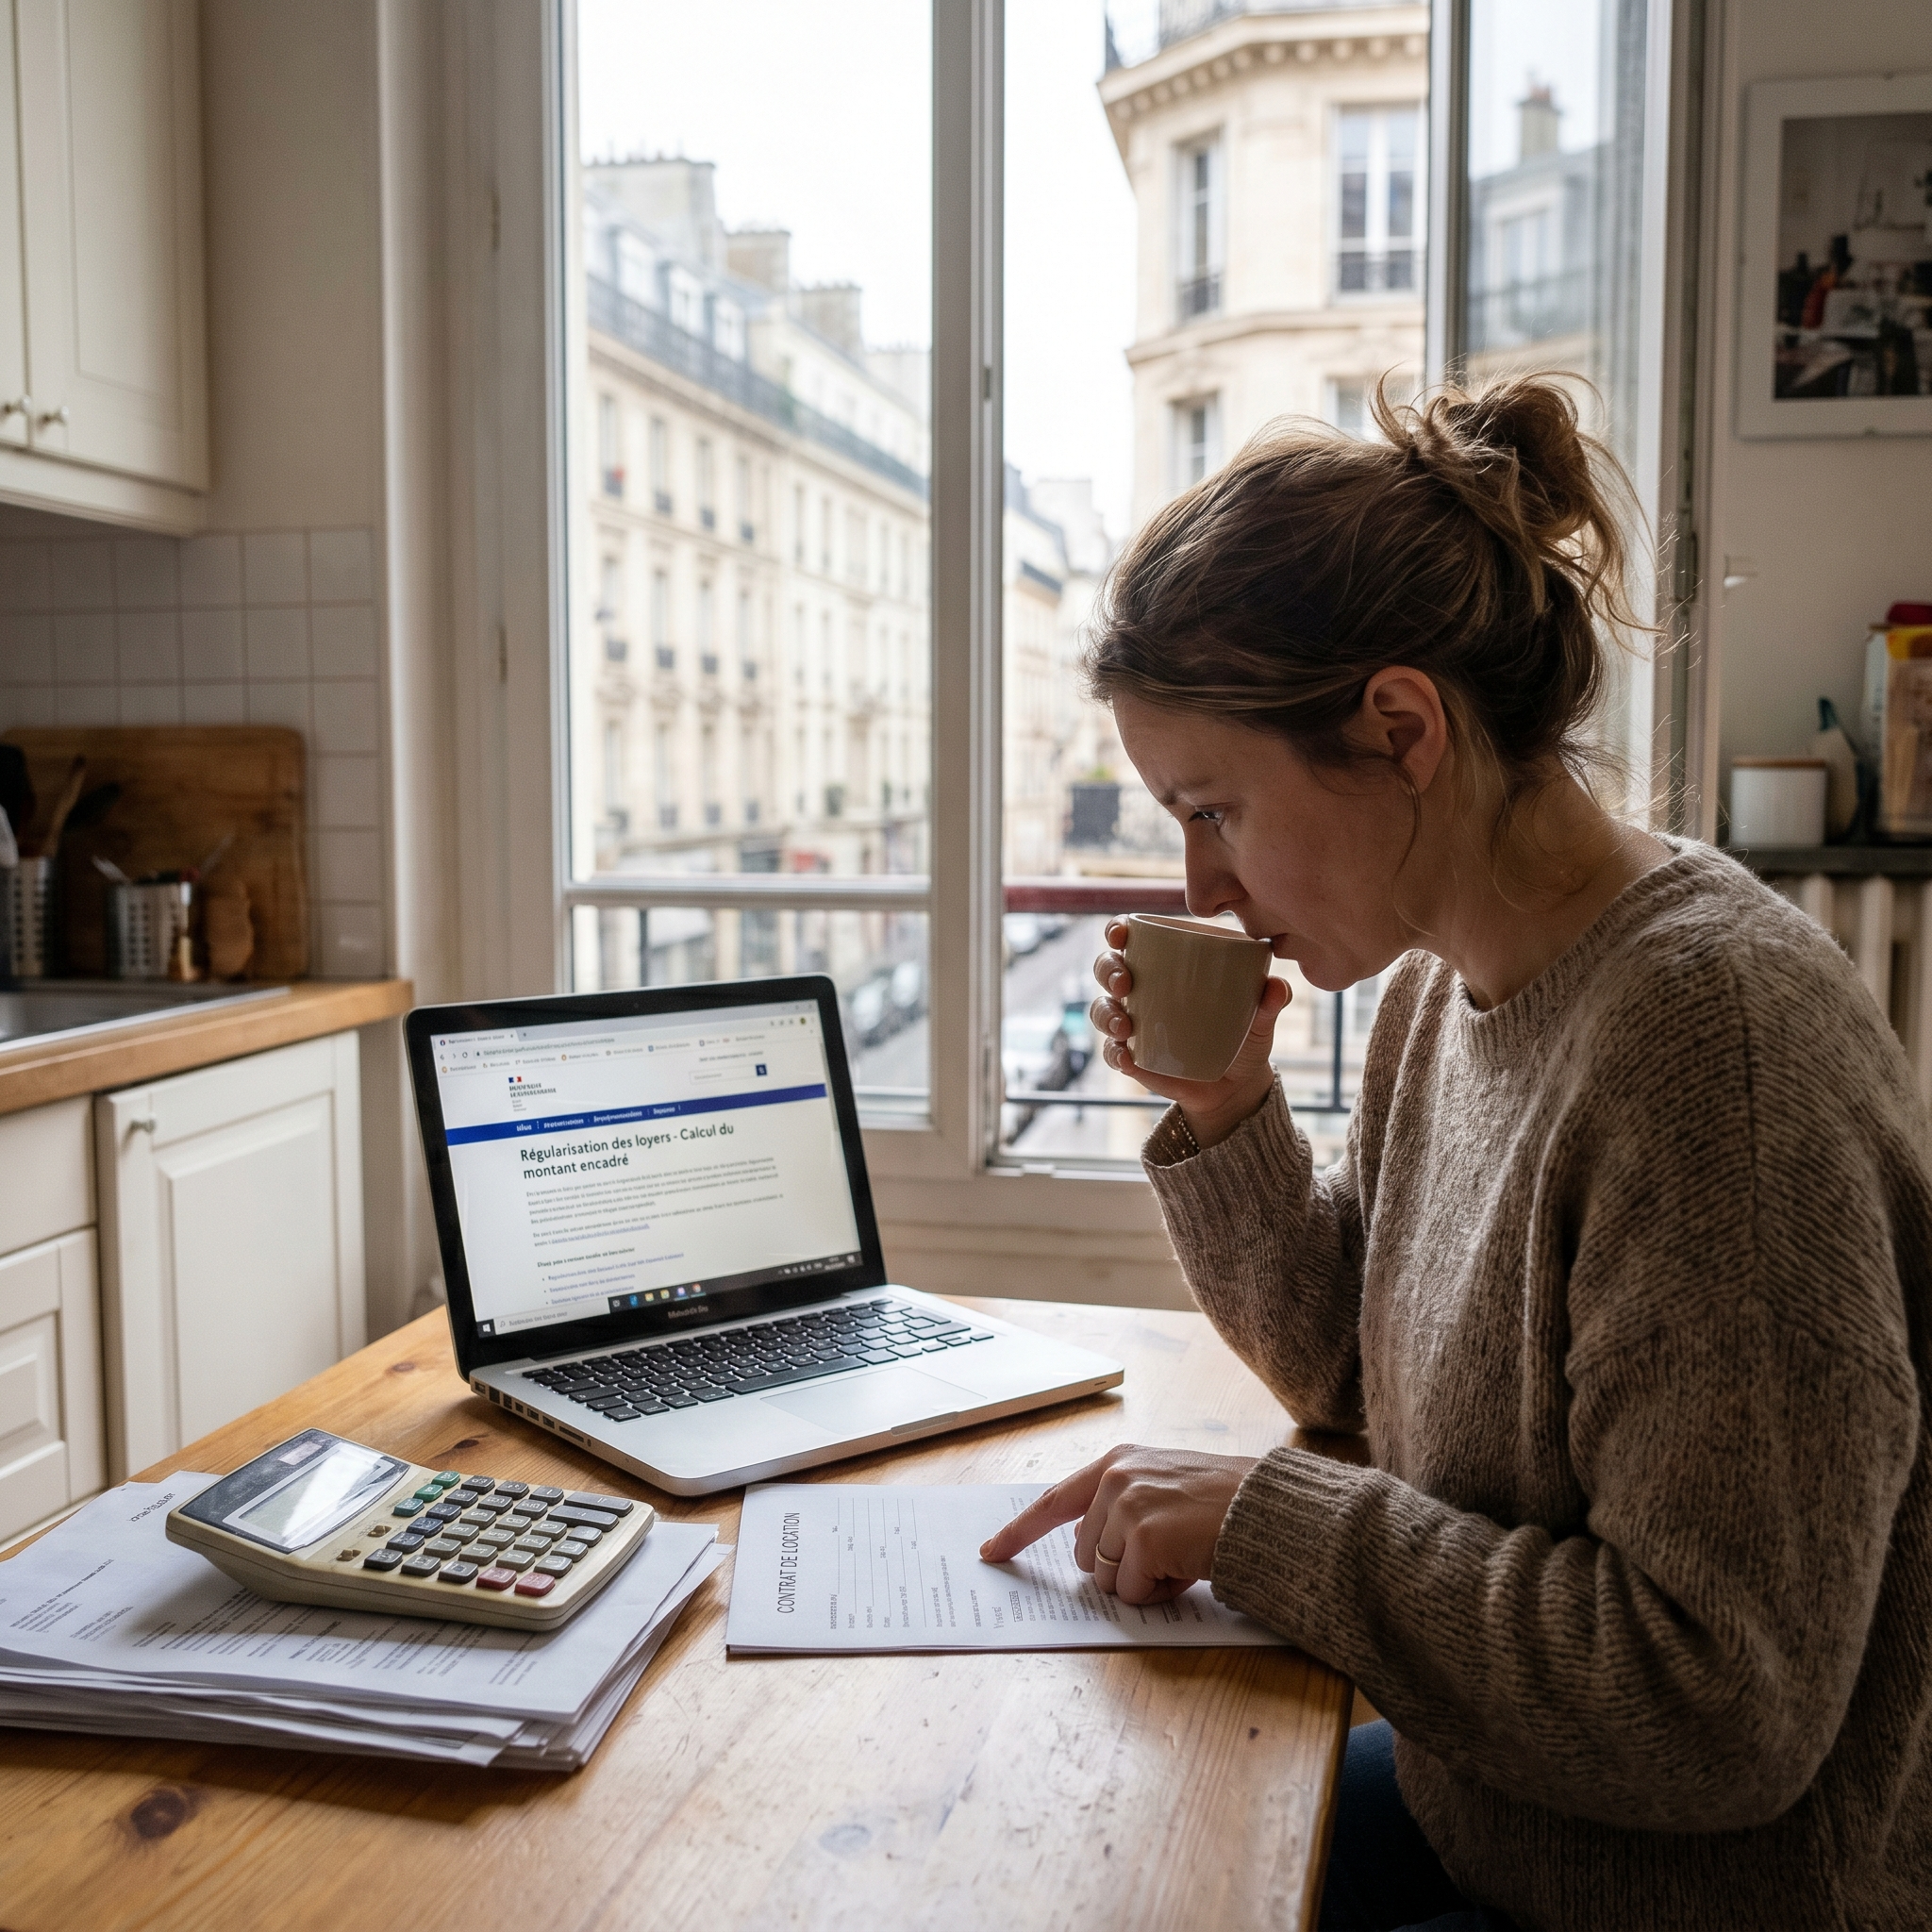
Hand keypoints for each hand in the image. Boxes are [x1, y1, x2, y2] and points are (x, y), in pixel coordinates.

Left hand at [977, 1444, 1256, 1604]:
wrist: (1269, 1509)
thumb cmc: (1224, 1504)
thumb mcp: (1164, 1487)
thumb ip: (1122, 1507)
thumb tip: (1091, 1555)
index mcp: (1118, 1463)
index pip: (1054, 1500)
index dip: (1019, 1531)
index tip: (989, 1551)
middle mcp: (1116, 1478)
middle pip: (1083, 1555)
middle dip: (1120, 1567)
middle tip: (1168, 1551)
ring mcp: (1127, 1507)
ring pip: (1105, 1578)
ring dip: (1141, 1581)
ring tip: (1181, 1556)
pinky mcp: (1144, 1538)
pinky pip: (1131, 1592)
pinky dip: (1159, 1593)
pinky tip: (1188, 1567)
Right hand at [1091, 918, 1289, 1147]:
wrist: (1237, 1086)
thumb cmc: (1244, 1036)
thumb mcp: (1260, 1017)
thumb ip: (1269, 1000)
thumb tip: (1277, 986)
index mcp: (1167, 966)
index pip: (1132, 938)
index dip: (1118, 930)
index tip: (1122, 934)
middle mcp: (1142, 990)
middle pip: (1107, 968)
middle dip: (1108, 970)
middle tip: (1125, 984)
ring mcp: (1132, 1024)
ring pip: (1102, 1009)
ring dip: (1106, 1013)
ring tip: (1126, 1027)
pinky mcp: (1132, 1058)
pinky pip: (1112, 1053)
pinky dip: (1114, 1054)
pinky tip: (1127, 1057)